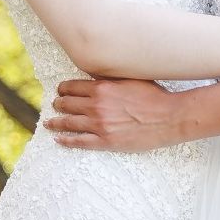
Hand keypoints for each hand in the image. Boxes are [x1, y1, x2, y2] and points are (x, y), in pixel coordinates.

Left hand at [45, 78, 189, 151]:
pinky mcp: (105, 141)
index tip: (61, 91)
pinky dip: (66, 140)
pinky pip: (79, 142)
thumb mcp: (130, 79)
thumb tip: (97, 77)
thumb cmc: (154, 97)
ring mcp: (99, 125)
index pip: (72, 87)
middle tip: (55, 105)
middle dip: (58, 104)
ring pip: (69, 123)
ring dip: (56, 122)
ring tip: (49, 122)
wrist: (169, 117)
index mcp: (102, 88)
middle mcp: (96, 106)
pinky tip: (58, 139)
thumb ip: (111, 79)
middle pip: (67, 104)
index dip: (63, 89)